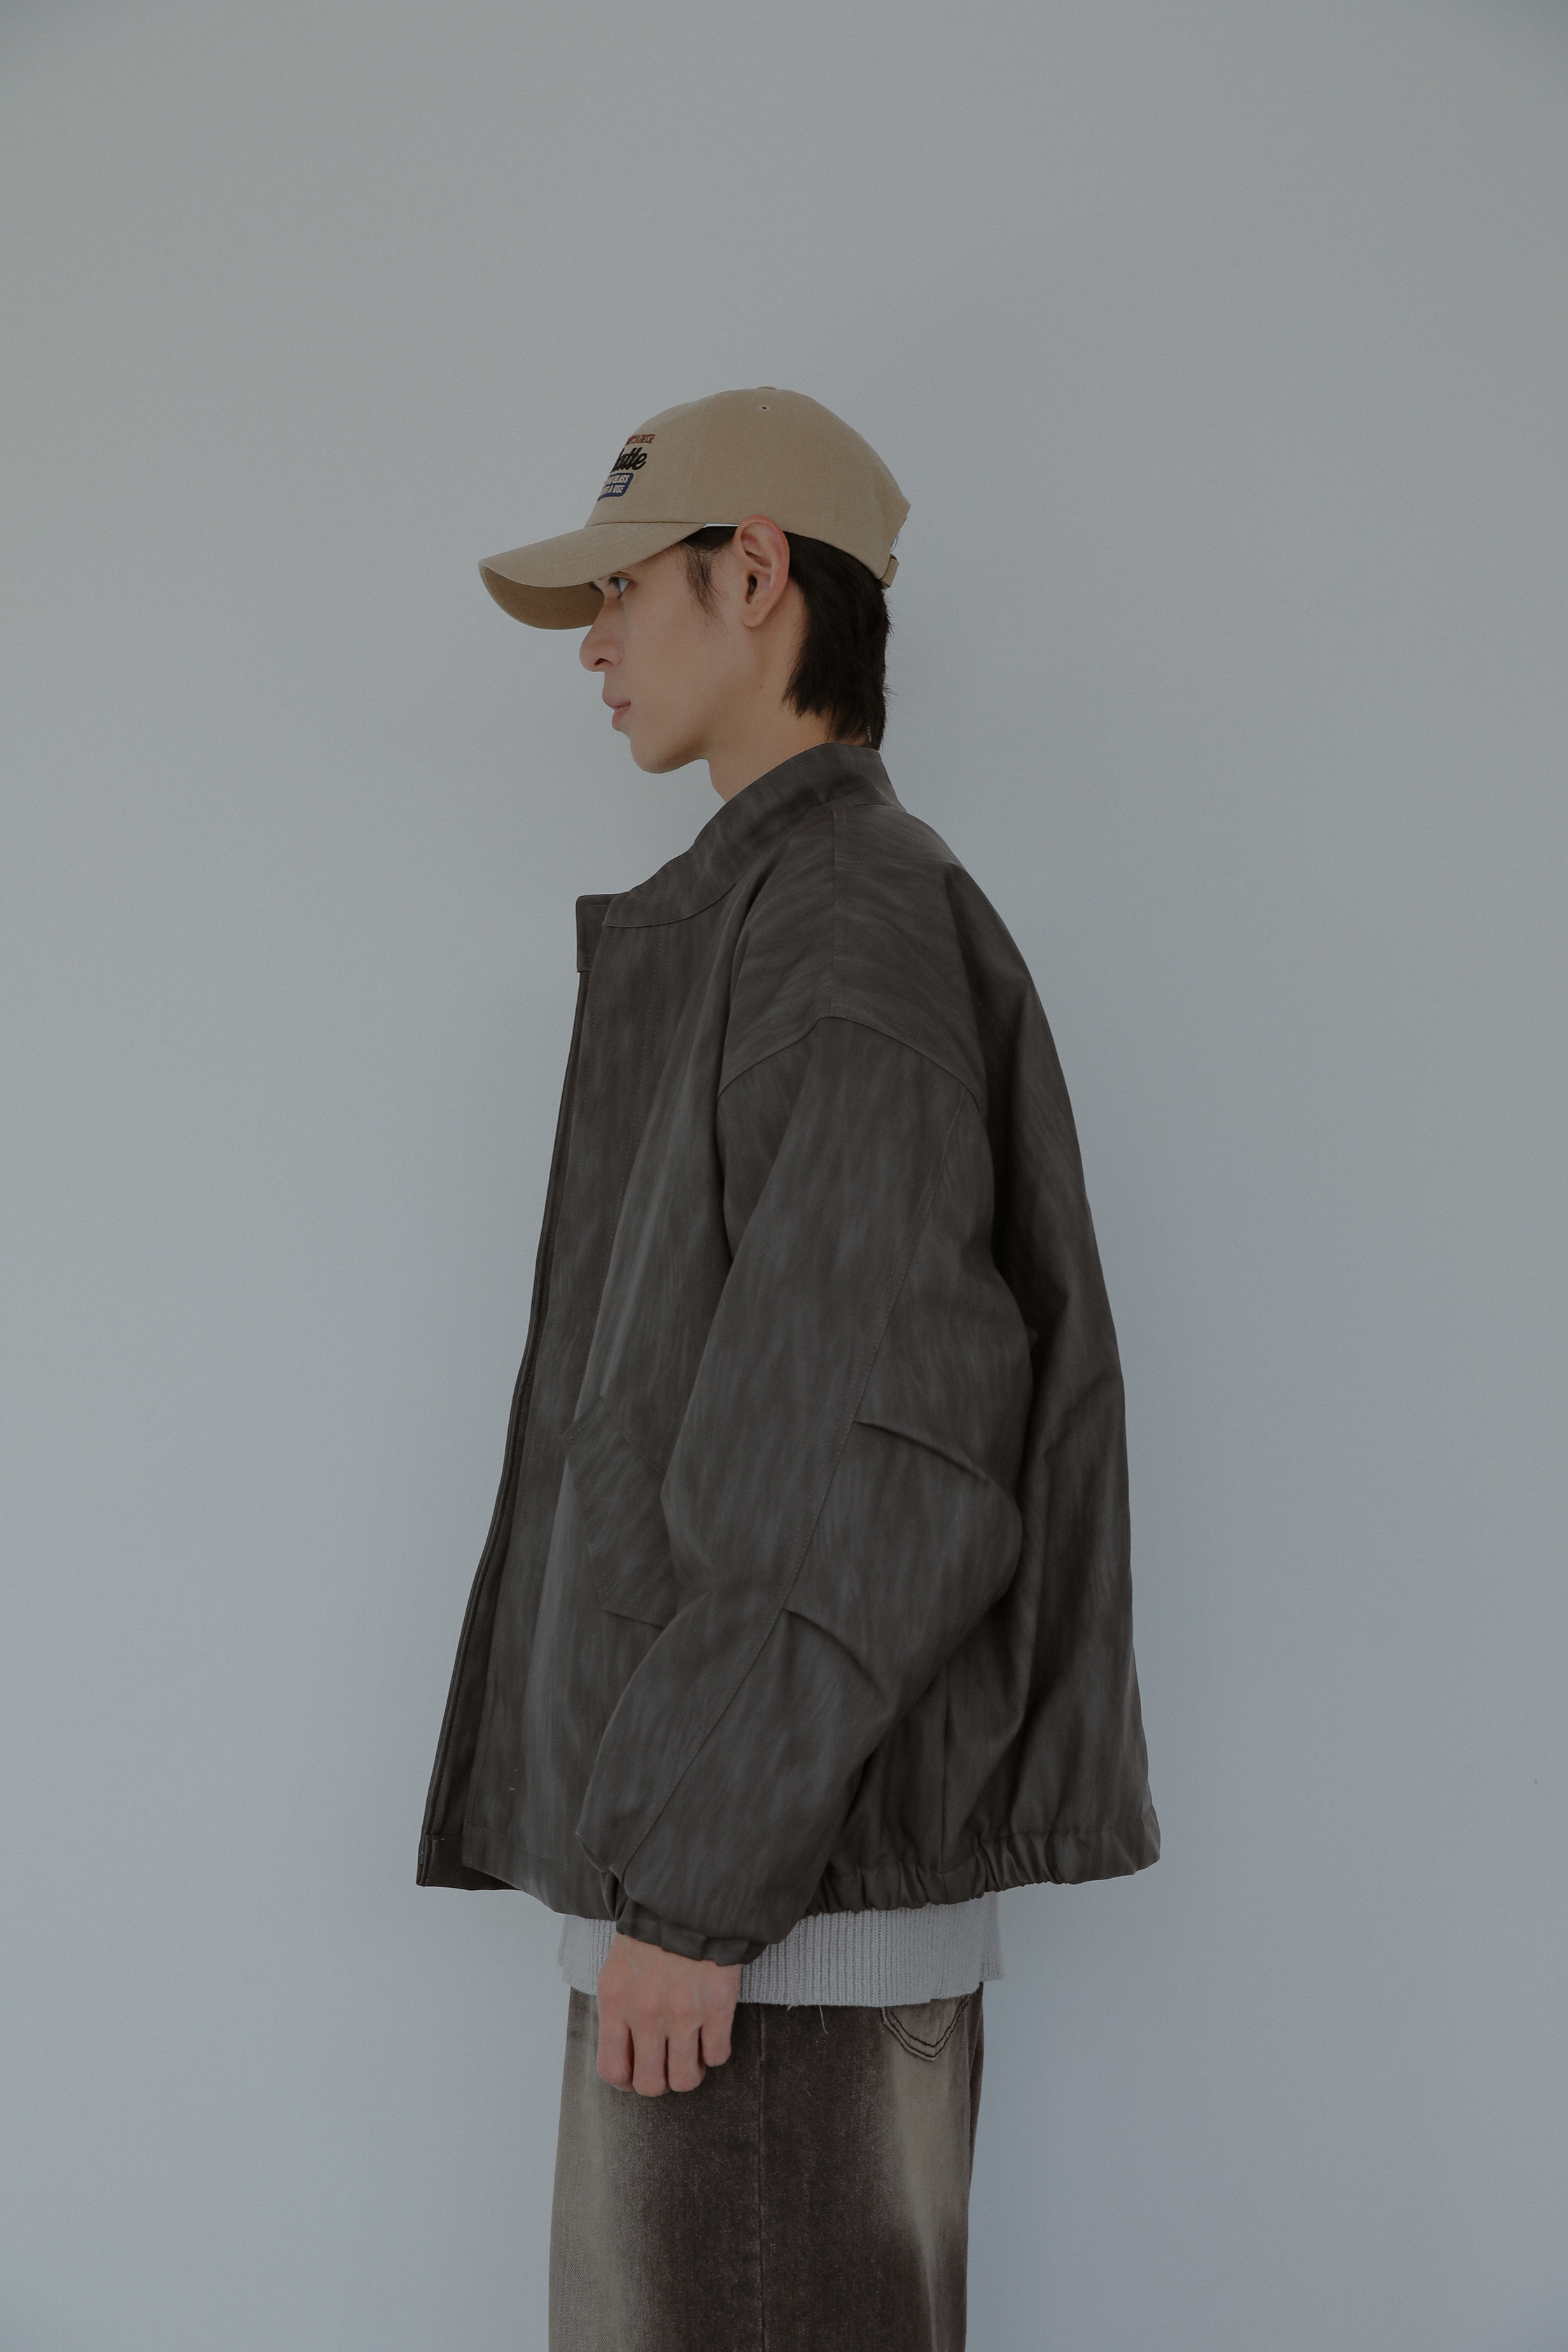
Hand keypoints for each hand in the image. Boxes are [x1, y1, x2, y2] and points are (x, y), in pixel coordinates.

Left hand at [595, 1930, 741, 2095]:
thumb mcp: (617, 1969)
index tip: (637, 2074)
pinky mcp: (717, 2006)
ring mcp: (683, 2012)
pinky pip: (718, 2055)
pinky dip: (715, 2052)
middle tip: (668, 2064)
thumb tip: (625, 2052)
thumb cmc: (650, 1933)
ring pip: (686, 2079)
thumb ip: (617, 2011)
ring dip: (689, 2071)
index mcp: (615, 2002)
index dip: (627, 2081)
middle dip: (661, 2080)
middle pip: (650, 2084)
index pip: (612, 2069)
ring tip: (692, 2054)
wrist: (689, 1897)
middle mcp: (646, 2013)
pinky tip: (712, 2033)